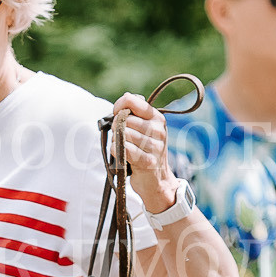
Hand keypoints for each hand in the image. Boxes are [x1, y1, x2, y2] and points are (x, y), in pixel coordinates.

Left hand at [112, 93, 181, 214]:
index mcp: (157, 118)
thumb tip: (126, 97)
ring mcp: (155, 146)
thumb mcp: (144, 129)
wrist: (156, 179)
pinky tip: (121, 154)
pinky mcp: (148, 161)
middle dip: (117, 127)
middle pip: (125, 119)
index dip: (119, 106)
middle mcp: (158, 130)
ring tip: (123, 146)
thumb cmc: (144, 151)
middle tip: (121, 136)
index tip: (116, 113)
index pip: (132, 101)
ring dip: (117, 140)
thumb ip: (134, 113)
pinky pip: (124, 149)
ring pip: (124, 134)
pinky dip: (116, 151)